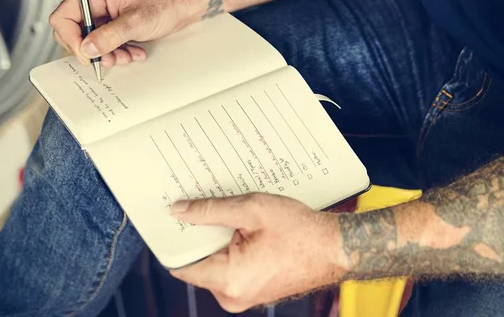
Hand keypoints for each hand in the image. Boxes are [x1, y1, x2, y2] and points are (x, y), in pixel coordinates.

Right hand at [49, 0, 202, 66]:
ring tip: (127, 56)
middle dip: (93, 50)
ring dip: (108, 53)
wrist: (189, 1)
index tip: (87, 54)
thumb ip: (109, 36)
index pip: (64, 17)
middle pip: (75, 32)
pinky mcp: (117, 23)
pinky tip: (133, 52)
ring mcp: (107, 12)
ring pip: (93, 41)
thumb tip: (87, 48)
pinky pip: (107, 42)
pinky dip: (118, 51)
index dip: (71, 39)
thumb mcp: (136, 21)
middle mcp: (97, 0)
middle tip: (108, 58)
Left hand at [169, 194, 345, 312]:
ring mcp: (243, 296)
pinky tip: (242, 228)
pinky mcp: (252, 290)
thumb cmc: (300, 230)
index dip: (174, 240)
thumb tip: (180, 211)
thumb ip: (211, 210)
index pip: (182, 265)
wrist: (333, 248)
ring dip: (216, 240)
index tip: (170, 218)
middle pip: (198, 263)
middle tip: (203, 206)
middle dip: (199, 235)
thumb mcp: (252, 209)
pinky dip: (230, 248)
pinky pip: (229, 269)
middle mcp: (233, 295)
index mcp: (230, 279)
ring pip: (214, 264)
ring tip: (229, 215)